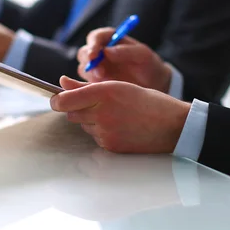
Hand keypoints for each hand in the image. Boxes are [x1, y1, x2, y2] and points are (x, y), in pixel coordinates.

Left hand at [50, 76, 189, 153]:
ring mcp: (106, 132)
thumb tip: (61, 83)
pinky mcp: (110, 146)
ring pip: (83, 126)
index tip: (57, 99)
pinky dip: (101, 133)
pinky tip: (119, 127)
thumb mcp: (117, 86)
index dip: (57, 100)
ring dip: (90, 121)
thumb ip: (85, 86)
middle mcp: (102, 113)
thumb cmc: (147, 102)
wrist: (172, 126)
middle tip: (95, 105)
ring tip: (113, 115)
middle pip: (71, 114)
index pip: (64, 100)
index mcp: (103, 92)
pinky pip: (95, 138)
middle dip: (77, 109)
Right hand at [77, 28, 171, 91]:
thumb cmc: (149, 65)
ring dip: (91, 75)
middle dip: (88, 62)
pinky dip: (91, 85)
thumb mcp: (143, 55)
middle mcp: (100, 51)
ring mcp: (97, 67)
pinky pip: (87, 82)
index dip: (92, 45)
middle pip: (84, 53)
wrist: (153, 84)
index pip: (95, 37)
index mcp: (110, 39)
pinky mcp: (96, 82)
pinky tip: (102, 89)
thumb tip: (107, 51)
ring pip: (83, 68)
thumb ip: (126, 51)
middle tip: (99, 73)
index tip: (94, 55)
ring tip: (104, 81)